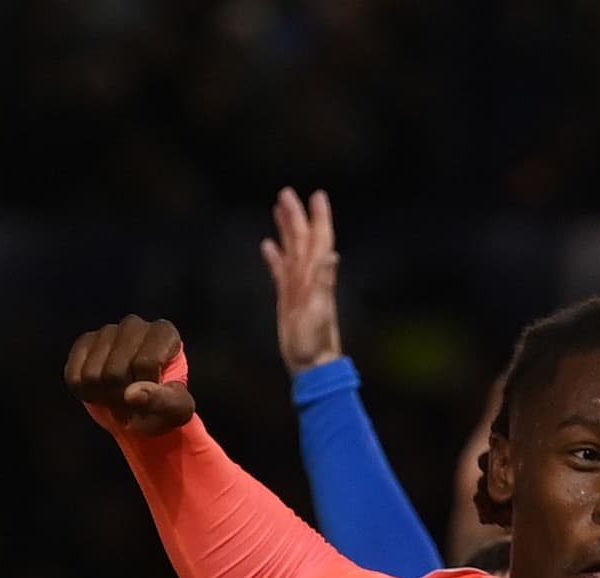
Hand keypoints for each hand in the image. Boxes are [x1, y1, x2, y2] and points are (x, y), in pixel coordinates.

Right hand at [63, 317, 195, 432]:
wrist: (142, 409)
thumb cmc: (164, 406)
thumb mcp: (176, 410)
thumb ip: (163, 402)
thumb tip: (132, 394)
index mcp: (164, 333)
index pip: (145, 363)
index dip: (145, 391)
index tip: (152, 398)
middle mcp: (134, 325)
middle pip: (115, 371)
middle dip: (122, 398)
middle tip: (132, 402)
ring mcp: (106, 332)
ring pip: (92, 375)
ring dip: (104, 397)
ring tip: (119, 397)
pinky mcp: (84, 343)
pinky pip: (74, 376)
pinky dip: (85, 394)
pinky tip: (101, 391)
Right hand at [261, 188, 342, 371]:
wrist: (311, 363)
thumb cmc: (316, 340)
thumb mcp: (320, 309)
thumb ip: (324, 281)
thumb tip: (331, 255)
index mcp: (317, 276)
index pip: (320, 239)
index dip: (320, 217)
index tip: (318, 195)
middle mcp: (309, 277)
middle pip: (302, 238)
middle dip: (296, 215)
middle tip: (286, 193)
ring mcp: (298, 286)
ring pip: (291, 250)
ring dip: (286, 229)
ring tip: (278, 209)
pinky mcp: (287, 297)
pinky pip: (280, 270)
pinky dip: (275, 256)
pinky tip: (268, 245)